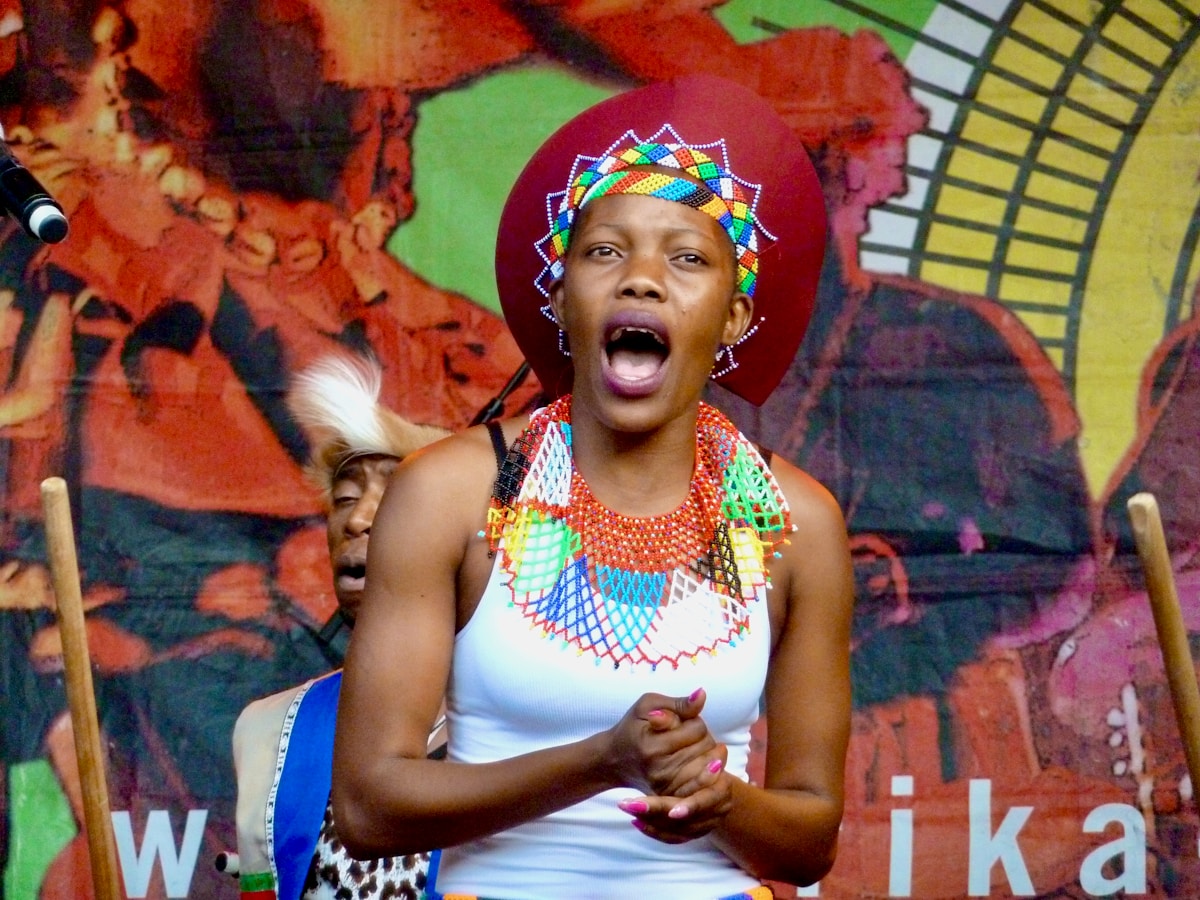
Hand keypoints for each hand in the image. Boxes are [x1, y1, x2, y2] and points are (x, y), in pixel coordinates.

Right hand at [608, 688, 731, 842]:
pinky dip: (708, 774)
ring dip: (707, 754)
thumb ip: (677, 703)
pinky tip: (704, 765)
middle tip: (688, 734)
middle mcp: (660, 770)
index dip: (695, 720)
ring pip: (710, 767)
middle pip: (706, 748)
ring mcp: (667, 787)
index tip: (683, 721)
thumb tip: (702, 694)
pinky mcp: (672, 797)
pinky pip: (703, 786)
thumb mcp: (648, 705)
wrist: (615, 760)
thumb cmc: (632, 727)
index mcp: (653, 746)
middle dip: (703, 737)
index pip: (697, 729)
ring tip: (693, 747)